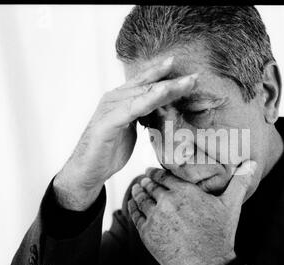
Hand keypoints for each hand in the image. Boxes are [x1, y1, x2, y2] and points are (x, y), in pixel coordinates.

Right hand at [53, 56, 198, 209]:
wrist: (88, 172)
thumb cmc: (109, 151)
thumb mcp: (132, 130)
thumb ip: (144, 116)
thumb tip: (164, 110)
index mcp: (121, 99)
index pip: (147, 83)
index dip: (166, 75)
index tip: (189, 73)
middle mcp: (114, 98)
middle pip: (148, 85)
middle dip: (173, 81)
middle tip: (196, 77)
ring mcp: (110, 108)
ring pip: (143, 94)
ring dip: (167, 88)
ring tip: (187, 83)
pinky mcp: (107, 122)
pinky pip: (132, 109)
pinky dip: (148, 100)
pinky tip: (163, 93)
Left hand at [128, 160, 256, 264]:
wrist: (207, 264)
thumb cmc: (219, 234)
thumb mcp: (231, 205)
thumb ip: (240, 182)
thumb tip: (252, 163)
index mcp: (185, 191)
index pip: (164, 175)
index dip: (157, 172)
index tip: (153, 171)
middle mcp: (167, 201)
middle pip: (150, 185)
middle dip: (146, 181)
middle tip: (144, 179)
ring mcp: (155, 217)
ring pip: (141, 199)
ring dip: (137, 192)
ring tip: (136, 188)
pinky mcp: (147, 233)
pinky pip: (135, 216)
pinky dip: (132, 208)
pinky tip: (132, 205)